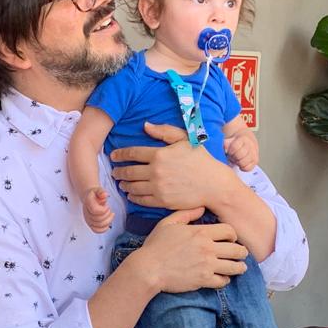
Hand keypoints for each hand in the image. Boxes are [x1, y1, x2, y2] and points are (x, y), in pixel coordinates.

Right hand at [82, 187, 113, 232]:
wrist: (89, 198)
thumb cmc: (94, 194)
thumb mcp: (98, 189)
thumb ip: (101, 192)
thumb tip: (104, 195)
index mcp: (88, 203)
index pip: (95, 211)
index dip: (104, 210)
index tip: (107, 206)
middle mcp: (87, 213)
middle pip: (98, 219)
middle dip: (107, 215)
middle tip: (108, 209)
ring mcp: (88, 219)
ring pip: (98, 226)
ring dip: (108, 221)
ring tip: (110, 215)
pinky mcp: (91, 224)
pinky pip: (96, 230)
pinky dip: (103, 229)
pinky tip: (108, 224)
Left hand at [110, 122, 235, 210]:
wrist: (214, 185)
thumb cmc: (201, 160)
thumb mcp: (185, 139)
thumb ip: (164, 131)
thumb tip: (145, 126)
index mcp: (159, 154)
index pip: (132, 153)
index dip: (120, 154)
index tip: (113, 156)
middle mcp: (156, 171)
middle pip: (129, 171)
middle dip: (119, 171)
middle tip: (114, 172)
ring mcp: (158, 187)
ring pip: (133, 186)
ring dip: (124, 185)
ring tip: (121, 183)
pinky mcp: (162, 201)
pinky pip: (142, 200)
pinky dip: (133, 197)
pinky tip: (131, 195)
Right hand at [138, 207, 247, 292]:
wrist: (148, 269)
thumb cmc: (156, 246)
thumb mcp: (168, 223)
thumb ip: (186, 214)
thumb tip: (201, 208)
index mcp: (201, 232)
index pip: (230, 231)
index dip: (233, 235)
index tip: (231, 239)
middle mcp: (208, 248)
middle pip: (237, 249)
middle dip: (241, 252)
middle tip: (240, 254)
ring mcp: (207, 265)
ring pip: (234, 266)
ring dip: (239, 267)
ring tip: (239, 267)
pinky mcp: (203, 280)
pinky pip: (223, 281)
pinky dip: (225, 280)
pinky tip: (223, 278)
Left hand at [225, 133, 258, 171]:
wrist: (247, 141)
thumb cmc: (236, 142)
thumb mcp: (229, 140)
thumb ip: (225, 144)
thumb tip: (225, 150)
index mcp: (243, 139)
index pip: (235, 147)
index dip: (230, 151)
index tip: (229, 152)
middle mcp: (250, 145)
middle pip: (240, 155)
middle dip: (234, 157)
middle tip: (232, 157)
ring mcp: (254, 153)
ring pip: (244, 162)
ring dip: (238, 163)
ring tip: (236, 160)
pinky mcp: (255, 161)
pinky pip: (248, 168)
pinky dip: (243, 168)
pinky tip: (240, 164)